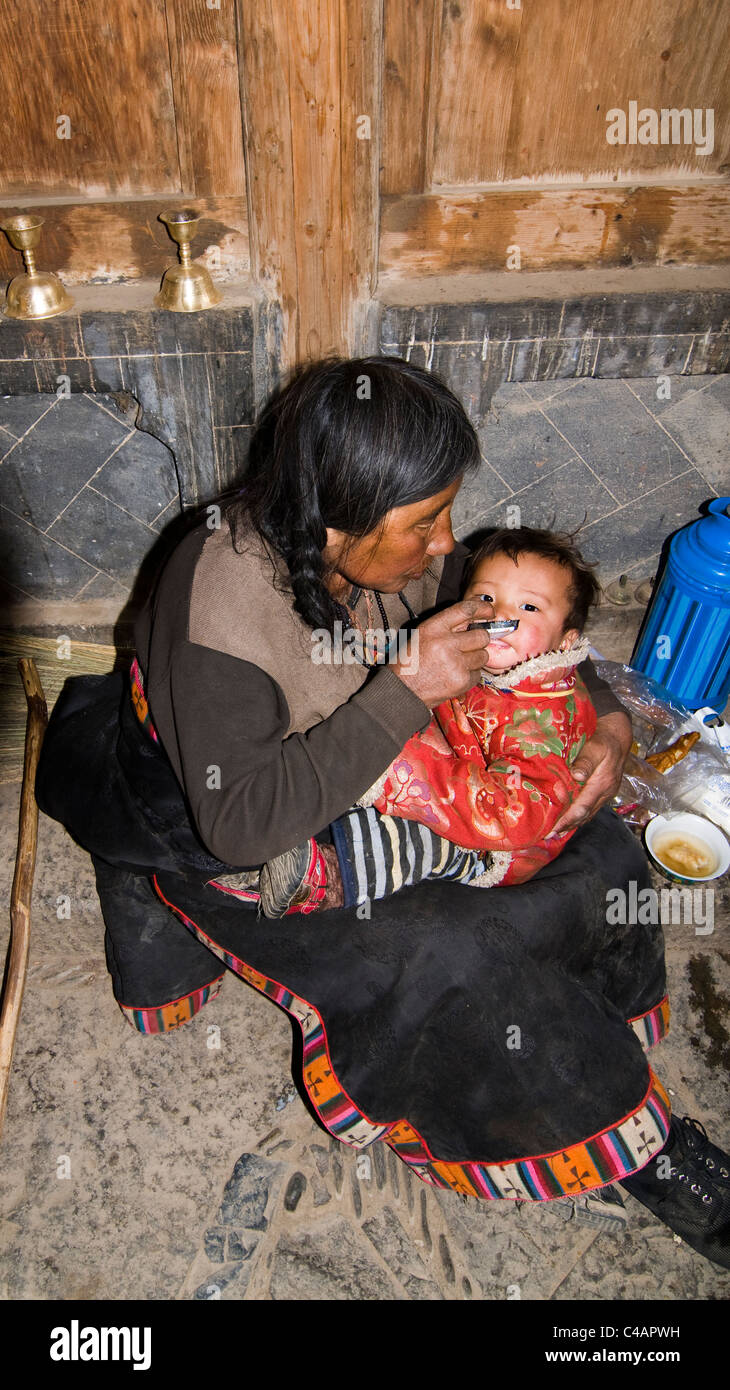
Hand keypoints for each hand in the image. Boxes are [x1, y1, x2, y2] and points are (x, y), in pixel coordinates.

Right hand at [392, 599, 492, 706]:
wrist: (403, 691)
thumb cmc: (410, 662)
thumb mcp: (422, 635)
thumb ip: (447, 625)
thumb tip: (475, 616)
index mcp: (433, 628)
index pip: (465, 610)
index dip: (481, 608)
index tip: (489, 610)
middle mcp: (445, 644)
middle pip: (481, 636)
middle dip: (479, 640)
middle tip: (468, 646)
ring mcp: (455, 663)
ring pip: (483, 655)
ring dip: (475, 659)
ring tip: (457, 663)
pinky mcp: (462, 680)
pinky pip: (478, 673)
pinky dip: (470, 675)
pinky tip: (455, 676)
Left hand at [548, 711, 631, 836]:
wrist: (618, 735)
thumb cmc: (604, 739)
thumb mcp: (595, 746)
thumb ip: (586, 761)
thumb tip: (577, 776)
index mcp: (602, 783)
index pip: (582, 807)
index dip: (567, 820)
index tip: (552, 829)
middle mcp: (605, 793)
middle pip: (584, 815)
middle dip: (566, 827)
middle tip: (548, 836)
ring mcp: (605, 794)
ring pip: (587, 814)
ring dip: (572, 824)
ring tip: (554, 833)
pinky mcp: (603, 792)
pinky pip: (589, 808)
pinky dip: (578, 816)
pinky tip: (567, 820)